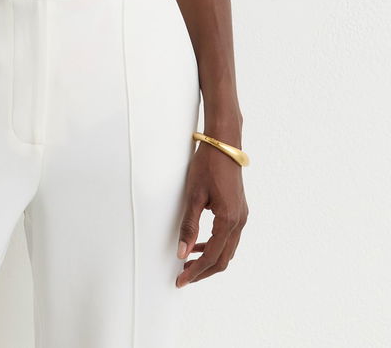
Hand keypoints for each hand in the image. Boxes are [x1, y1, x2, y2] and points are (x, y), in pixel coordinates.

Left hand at [175, 141, 248, 286]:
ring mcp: (242, 216)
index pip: (212, 257)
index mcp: (228, 220)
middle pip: (223, 259)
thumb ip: (188, 226)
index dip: (196, 271)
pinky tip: (200, 244)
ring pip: (228, 250)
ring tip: (188, 262)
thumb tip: (182, 252)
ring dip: (210, 259)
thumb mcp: (193, 195)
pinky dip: (216, 246)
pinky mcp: (240, 210)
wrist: (224, 143)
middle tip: (183, 276)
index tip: (181, 279)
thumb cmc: (208, 165)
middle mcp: (239, 221)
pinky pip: (230, 237)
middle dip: (203, 271)